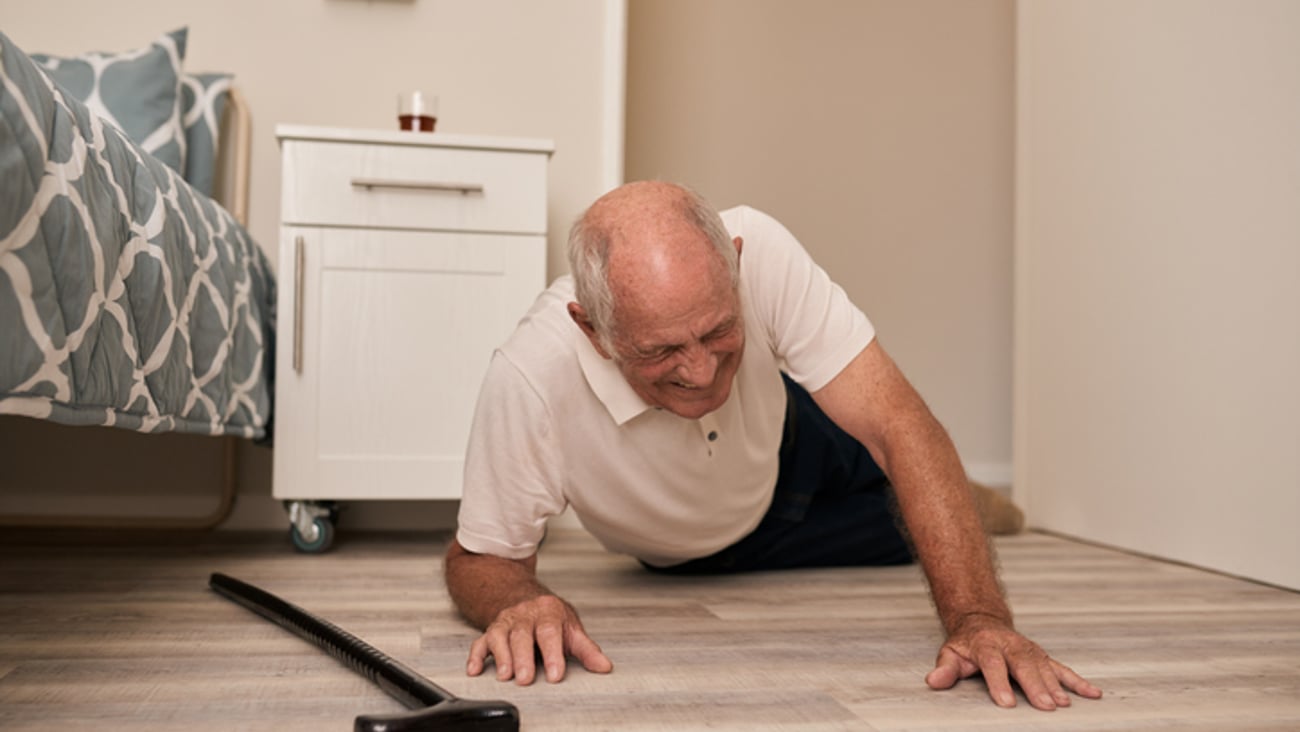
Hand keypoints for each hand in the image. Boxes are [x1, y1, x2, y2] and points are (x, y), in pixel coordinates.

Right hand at [467, 594, 612, 684]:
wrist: (524, 596)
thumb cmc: (550, 617)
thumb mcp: (571, 628)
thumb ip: (586, 649)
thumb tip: (604, 666)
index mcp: (548, 612)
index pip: (550, 632)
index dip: (553, 654)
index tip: (556, 674)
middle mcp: (525, 615)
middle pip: (523, 635)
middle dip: (523, 658)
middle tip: (525, 678)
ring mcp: (506, 621)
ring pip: (500, 636)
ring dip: (501, 656)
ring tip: (505, 675)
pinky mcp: (490, 630)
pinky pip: (480, 641)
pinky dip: (475, 655)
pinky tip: (475, 669)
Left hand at [925, 615, 1101, 709]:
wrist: (983, 621)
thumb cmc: (967, 644)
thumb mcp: (950, 653)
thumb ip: (945, 669)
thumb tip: (933, 682)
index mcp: (986, 645)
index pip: (992, 664)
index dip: (999, 683)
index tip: (1005, 703)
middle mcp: (1011, 646)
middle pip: (1023, 666)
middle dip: (1035, 686)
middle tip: (1045, 706)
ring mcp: (1029, 650)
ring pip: (1044, 667)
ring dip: (1056, 686)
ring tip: (1064, 704)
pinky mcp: (1042, 656)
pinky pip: (1062, 668)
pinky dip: (1077, 681)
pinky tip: (1092, 693)